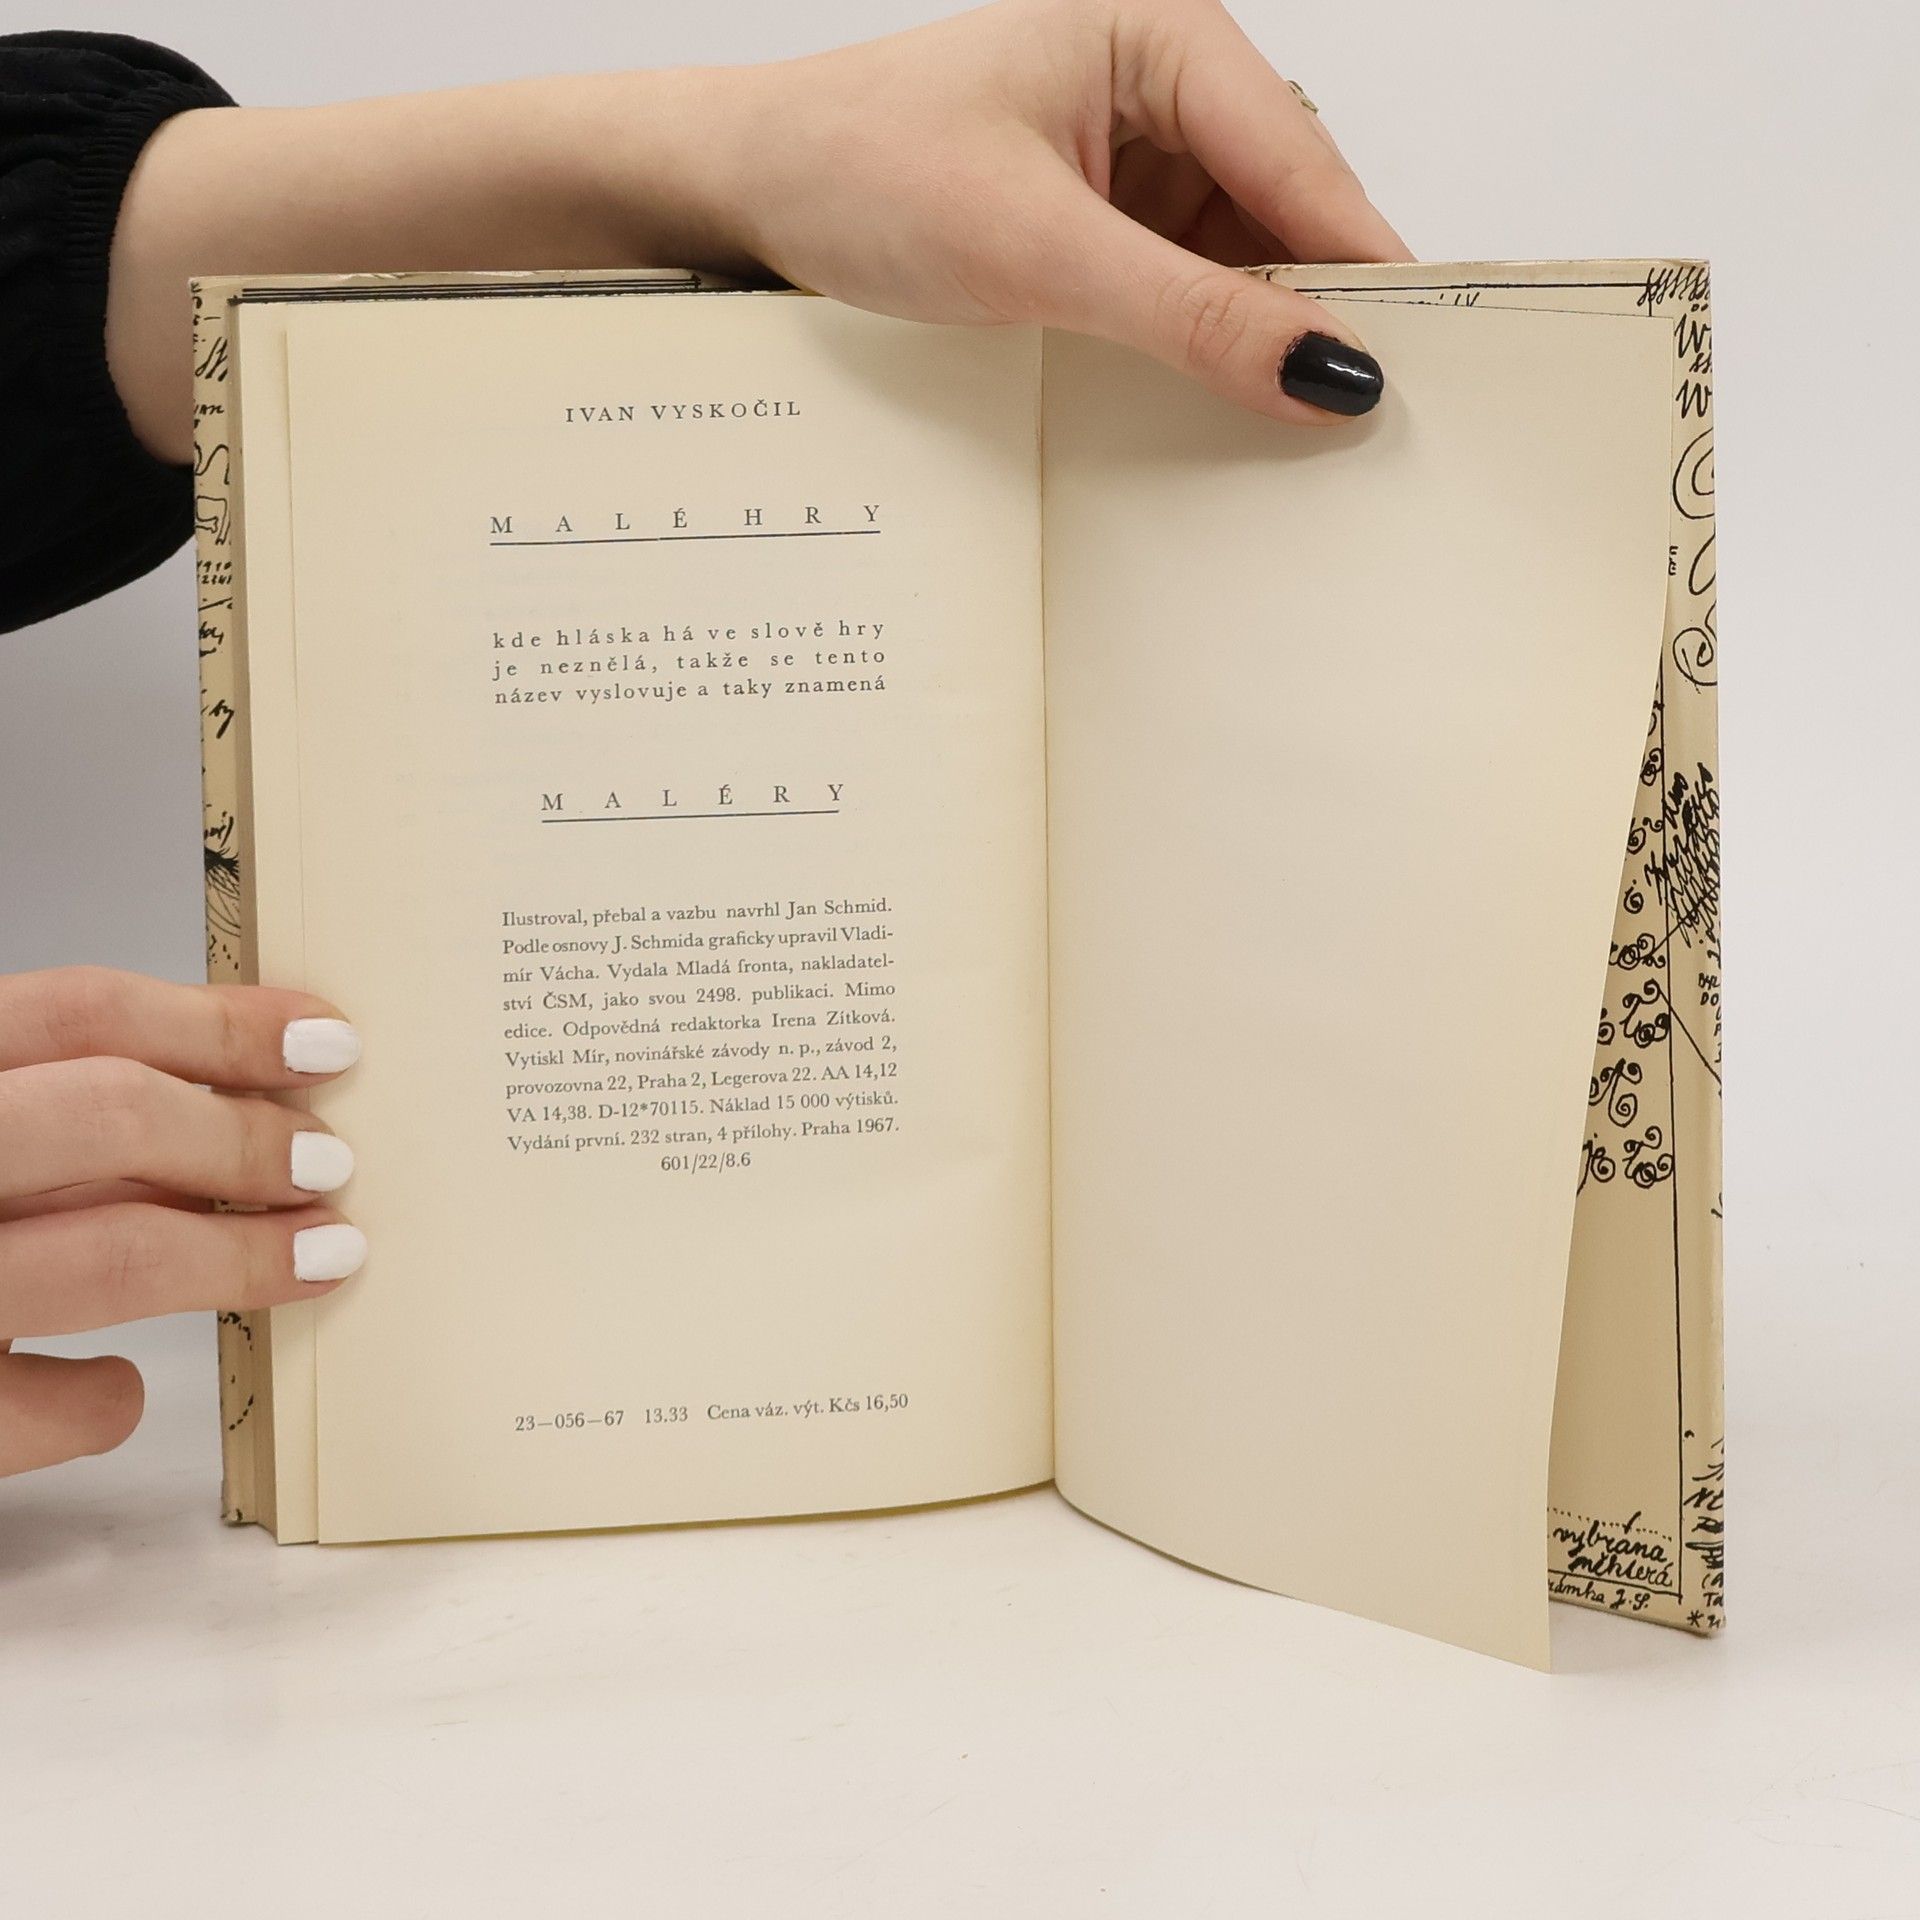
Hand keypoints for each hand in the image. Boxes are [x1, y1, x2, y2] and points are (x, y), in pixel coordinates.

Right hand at [0, 968, 364, 1478]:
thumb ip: (33, 1108)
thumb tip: (215, 1096)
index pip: (74, 1010)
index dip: (219, 1021)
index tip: (324, 1041)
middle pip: (108, 1115)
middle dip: (242, 1134)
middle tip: (329, 1159)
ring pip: (105, 1252)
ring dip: (239, 1253)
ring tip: (320, 1252)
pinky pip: (30, 1410)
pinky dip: (93, 1401)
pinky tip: (115, 1387)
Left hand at [108, 0, 1408, 459]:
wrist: (741, 189)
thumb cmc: (861, 168)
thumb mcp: (1041, 253)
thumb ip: (1194, 317)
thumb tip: (1329, 373)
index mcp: (1168, 41)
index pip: (1308, 168)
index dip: (1366, 279)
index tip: (1418, 384)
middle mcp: (1164, 90)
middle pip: (1289, 218)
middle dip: (1308, 320)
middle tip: (1344, 438)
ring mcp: (1132, 159)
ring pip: (1240, 264)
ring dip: (1247, 346)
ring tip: (1268, 445)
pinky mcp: (1096, 221)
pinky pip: (1180, 291)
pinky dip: (1192, 353)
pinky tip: (1196, 417)